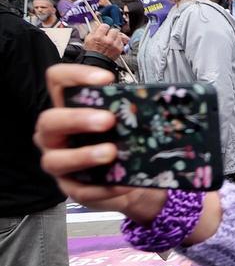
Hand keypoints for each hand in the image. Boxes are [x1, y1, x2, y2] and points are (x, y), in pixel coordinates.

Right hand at [33, 64, 169, 221]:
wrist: (132, 182)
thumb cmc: (123, 143)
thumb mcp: (126, 122)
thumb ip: (129, 107)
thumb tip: (154, 93)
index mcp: (66, 109)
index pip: (57, 81)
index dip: (76, 75)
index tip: (106, 79)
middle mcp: (55, 136)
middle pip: (49, 121)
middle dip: (77, 119)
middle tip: (108, 120)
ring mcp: (60, 163)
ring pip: (56, 160)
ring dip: (84, 156)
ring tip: (111, 152)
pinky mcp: (73, 189)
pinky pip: (83, 190)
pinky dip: (104, 188)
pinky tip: (123, 184)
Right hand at [82, 22, 129, 59]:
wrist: (97, 61)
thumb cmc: (92, 51)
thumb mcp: (88, 39)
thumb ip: (94, 30)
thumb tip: (99, 25)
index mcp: (98, 37)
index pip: (105, 25)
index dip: (104, 27)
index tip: (104, 29)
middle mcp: (107, 40)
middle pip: (114, 30)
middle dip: (111, 32)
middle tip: (108, 35)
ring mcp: (114, 45)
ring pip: (119, 35)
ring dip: (115, 37)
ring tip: (111, 41)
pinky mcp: (119, 49)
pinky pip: (122, 42)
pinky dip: (118, 43)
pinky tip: (113, 45)